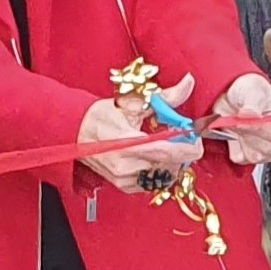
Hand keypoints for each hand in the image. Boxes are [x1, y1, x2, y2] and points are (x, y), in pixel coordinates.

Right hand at [76, 74, 204, 186]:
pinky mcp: (125, 186)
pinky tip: (153, 155)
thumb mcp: (133, 102)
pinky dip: (161, 168)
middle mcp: (126, 166)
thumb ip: (165, 97)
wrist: (75, 132)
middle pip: (172, 164)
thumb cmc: (99, 117)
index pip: (169, 151)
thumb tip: (188, 83)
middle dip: (183, 149)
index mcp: (128, 144)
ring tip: (164, 142)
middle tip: (179, 133)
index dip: (189, 144)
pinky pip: (155, 181)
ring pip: (167, 174)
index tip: (195, 133)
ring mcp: (126, 179)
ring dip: (173, 159)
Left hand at [210, 72, 270, 163]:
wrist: (233, 99)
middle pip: (269, 146)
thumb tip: (249, 115)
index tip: (246, 120)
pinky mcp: (253, 157)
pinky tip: (236, 134)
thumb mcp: (252, 90)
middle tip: (238, 117)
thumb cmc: (251, 92)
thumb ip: (252, 103)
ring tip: (239, 123)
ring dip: (241, 138)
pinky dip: (234, 146)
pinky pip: (242, 158)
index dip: (263, 128)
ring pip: (256, 155)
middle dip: (249, 132)